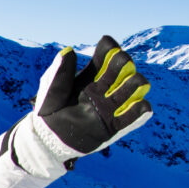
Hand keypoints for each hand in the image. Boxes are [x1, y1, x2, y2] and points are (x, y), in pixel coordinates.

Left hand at [30, 36, 154, 159]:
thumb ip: (60, 72)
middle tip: (122, 66)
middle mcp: (103, 89)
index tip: (110, 48)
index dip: (111, 48)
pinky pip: (132, 118)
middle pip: (123, 68)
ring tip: (131, 85)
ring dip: (137, 83)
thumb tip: (69, 50)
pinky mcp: (112, 126)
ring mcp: (109, 107)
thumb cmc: (47, 111)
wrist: (47, 139)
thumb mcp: (50, 89)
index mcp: (89, 76)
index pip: (106, 55)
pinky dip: (141, 110)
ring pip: (133, 89)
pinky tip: (142, 106)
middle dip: (126, 63)